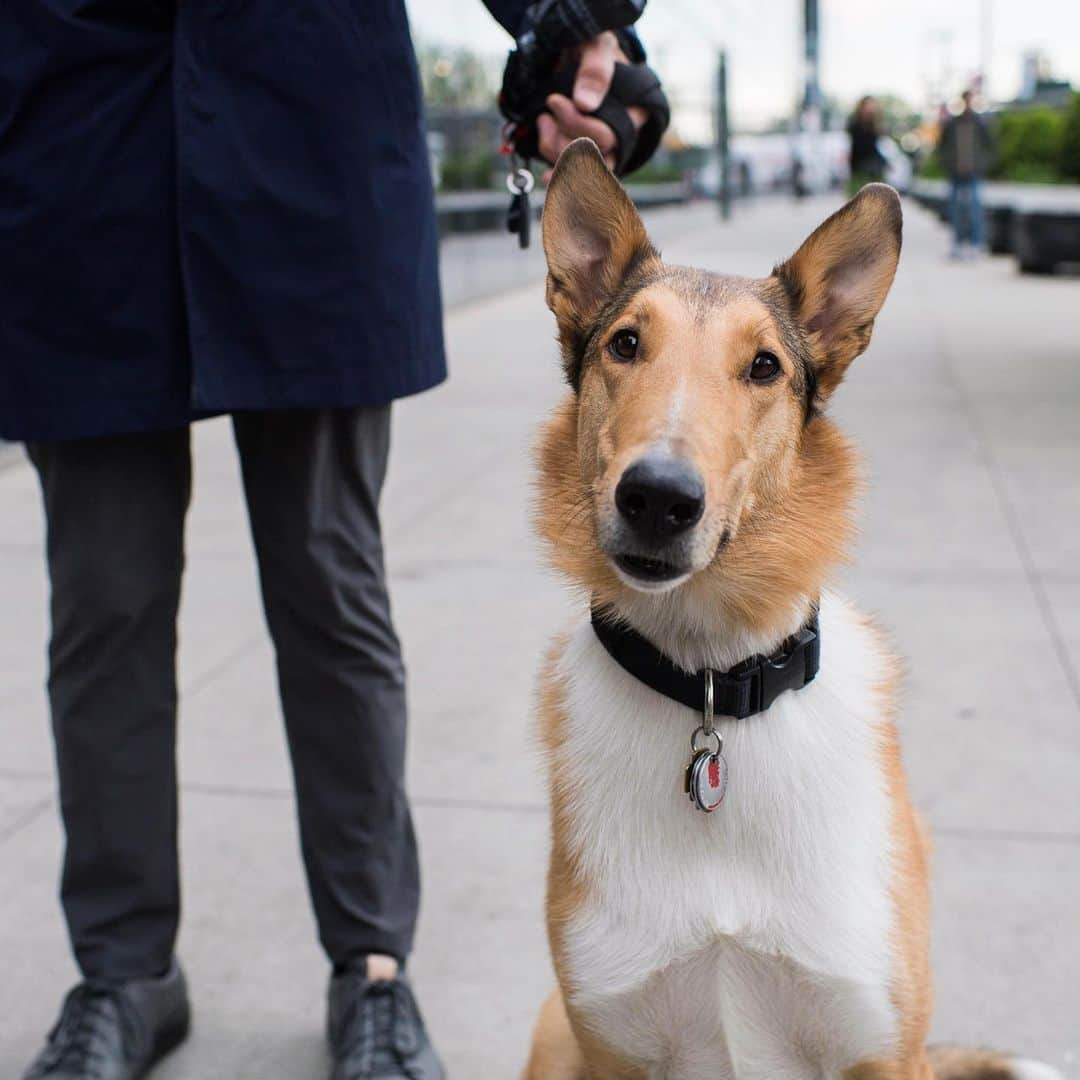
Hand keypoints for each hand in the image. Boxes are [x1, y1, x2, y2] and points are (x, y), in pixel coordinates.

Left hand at [536, 31, 647, 179]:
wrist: (576, 52)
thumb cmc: (592, 45)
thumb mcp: (596, 45)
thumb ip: (595, 68)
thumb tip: (584, 103)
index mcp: (634, 112)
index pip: (610, 135)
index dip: (579, 125)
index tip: (554, 100)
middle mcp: (621, 135)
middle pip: (593, 155)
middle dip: (564, 135)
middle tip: (549, 106)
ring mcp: (601, 147)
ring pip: (578, 167)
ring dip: (553, 145)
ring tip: (544, 118)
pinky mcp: (582, 154)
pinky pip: (567, 170)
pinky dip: (552, 161)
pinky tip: (545, 153)